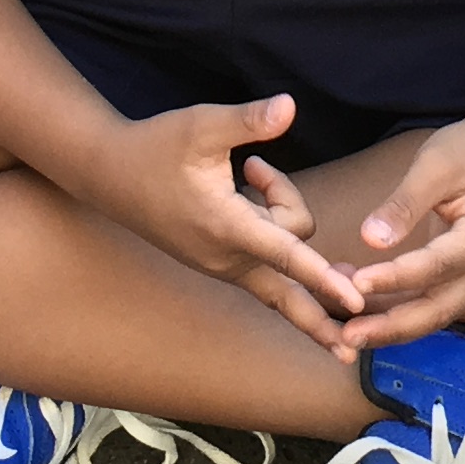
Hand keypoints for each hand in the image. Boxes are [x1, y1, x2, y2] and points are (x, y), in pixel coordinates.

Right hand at [89, 93, 365, 350]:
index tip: (355, 302)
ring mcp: (222, 263)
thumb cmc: (156, 147)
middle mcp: (227, 256)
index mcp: (227, 227)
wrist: (109, 174)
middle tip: (349, 358)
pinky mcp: (218, 261)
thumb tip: (290, 106)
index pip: (287, 255)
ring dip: (284, 214)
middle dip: (317, 321)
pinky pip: (264, 253)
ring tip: (252, 166)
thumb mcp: (202, 125)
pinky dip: (273, 224)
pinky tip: (251, 179)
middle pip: (287, 292)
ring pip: (280, 252)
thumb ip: (249, 121)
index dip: (324, 277)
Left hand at [340, 114, 464, 348]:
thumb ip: (404, 203)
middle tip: (346, 337)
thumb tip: (369, 240)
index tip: (355, 284)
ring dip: (389, 323)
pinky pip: (431, 303)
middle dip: (391, 327)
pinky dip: (397, 307)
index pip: (436, 266)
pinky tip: (360, 302)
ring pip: (432, 314)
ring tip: (344, 328)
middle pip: (438, 310)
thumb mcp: (435, 164)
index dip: (395, 278)